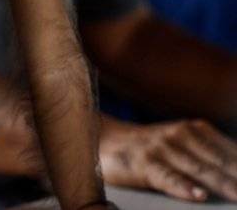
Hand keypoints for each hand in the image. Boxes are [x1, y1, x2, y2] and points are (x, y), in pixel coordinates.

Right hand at [100, 119, 236, 201]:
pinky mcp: (142, 163)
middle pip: (222, 162)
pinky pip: (166, 177)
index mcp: (197, 130)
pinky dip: (183, 186)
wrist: (104, 140)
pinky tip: (198, 196)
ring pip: (200, 170)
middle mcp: (182, 135)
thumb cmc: (151, 149)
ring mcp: (162, 148)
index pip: (233, 152)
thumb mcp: (182, 144)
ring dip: (225, 185)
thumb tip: (236, 170)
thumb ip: (210, 155)